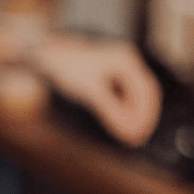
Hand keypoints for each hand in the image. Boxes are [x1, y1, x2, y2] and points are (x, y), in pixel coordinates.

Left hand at [29, 34, 161, 146]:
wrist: (47, 53)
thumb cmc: (67, 69)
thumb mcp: (89, 91)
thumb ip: (111, 110)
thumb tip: (130, 132)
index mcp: (125, 59)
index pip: (146, 91)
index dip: (147, 115)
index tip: (140, 136)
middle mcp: (126, 58)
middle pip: (144, 91)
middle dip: (143, 116)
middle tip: (138, 140)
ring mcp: (118, 63)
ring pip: (134, 92)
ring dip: (134, 113)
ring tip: (130, 135)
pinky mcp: (108, 70)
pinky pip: (123, 91)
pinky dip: (124, 107)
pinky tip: (118, 121)